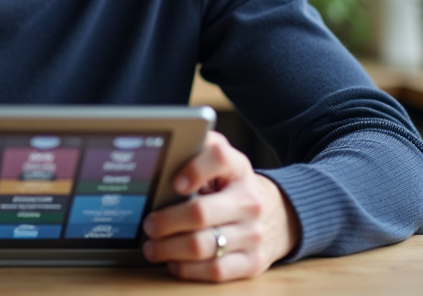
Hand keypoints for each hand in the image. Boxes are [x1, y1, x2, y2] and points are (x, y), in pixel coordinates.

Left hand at [141, 131, 298, 281]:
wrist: (274, 215)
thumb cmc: (231, 187)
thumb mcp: (220, 164)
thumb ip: (194, 153)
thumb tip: (160, 159)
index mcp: (238, 168)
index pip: (219, 157)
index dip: (194, 169)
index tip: (173, 182)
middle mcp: (249, 201)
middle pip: (200, 213)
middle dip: (166, 221)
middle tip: (148, 224)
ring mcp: (252, 234)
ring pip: (202, 246)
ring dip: (169, 249)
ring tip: (152, 247)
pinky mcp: (252, 262)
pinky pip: (215, 270)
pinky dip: (187, 269)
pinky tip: (174, 262)